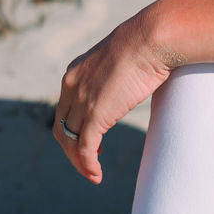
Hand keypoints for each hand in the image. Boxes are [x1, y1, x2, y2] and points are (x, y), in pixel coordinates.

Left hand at [53, 7, 177, 184]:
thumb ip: (118, 75)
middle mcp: (71, 86)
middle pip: (62, 128)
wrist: (152, 38)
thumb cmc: (148, 44)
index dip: (73, 130)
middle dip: (72, 151)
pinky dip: (87, 166)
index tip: (92, 143)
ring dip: (78, 163)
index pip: (64, 109)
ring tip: (92, 175)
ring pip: (69, 142)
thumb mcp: (123, 60)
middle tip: (88, 165)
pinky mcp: (95, 114)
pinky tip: (96, 175)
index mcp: (75, 73)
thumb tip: (133, 82)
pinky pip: (85, 149)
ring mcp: (81, 100)